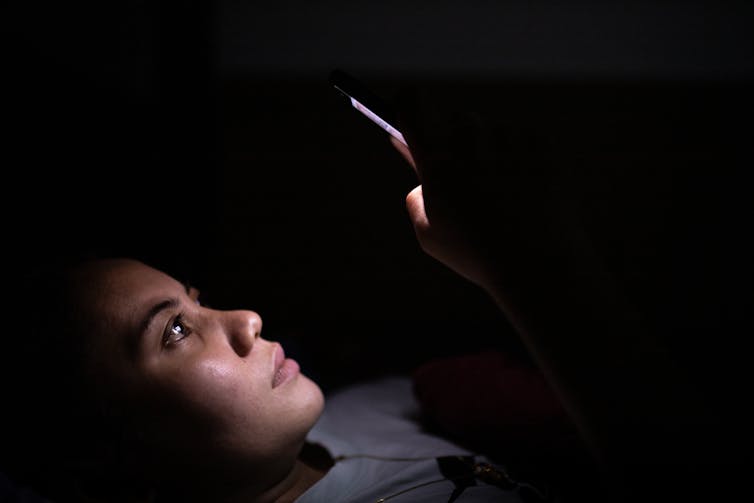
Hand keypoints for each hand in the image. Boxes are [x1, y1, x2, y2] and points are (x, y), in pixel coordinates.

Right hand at [389, 88, 575, 295]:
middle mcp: (469, 140)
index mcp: (436, 162)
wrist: (538, 262)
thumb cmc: (477, 254)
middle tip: (470, 176)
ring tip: (504, 195)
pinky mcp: (539, 141)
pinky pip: (523, 139)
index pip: (410, 106)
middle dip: (462, 144)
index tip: (410, 105)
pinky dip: (523, 158)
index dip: (408, 103)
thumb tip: (424, 173)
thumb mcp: (429, 234)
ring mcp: (507, 138)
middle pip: (459, 122)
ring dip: (495, 152)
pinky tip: (526, 191)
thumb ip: (418, 197)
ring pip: (494, 132)